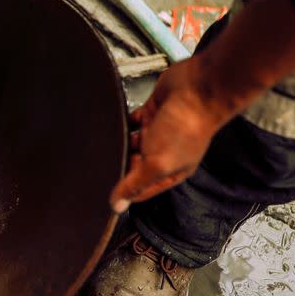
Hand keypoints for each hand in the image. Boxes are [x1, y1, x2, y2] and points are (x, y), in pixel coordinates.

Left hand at [109, 57, 230, 213]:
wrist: (198, 89)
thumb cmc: (186, 128)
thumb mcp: (157, 165)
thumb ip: (135, 184)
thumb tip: (118, 206)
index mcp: (171, 172)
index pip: (142, 189)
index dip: (124, 193)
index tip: (103, 194)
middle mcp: (165, 154)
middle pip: (135, 166)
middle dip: (120, 167)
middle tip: (97, 168)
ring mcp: (159, 132)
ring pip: (132, 143)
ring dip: (120, 144)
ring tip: (102, 146)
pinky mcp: (153, 112)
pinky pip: (132, 121)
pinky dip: (123, 123)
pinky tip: (112, 125)